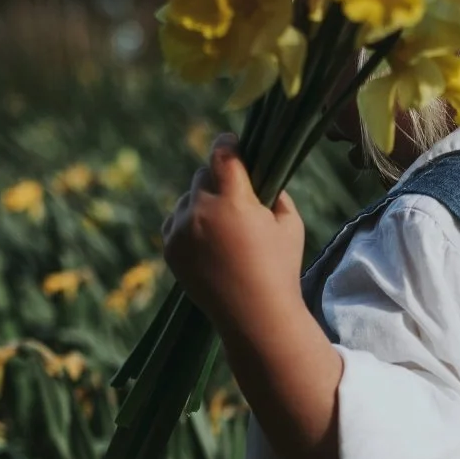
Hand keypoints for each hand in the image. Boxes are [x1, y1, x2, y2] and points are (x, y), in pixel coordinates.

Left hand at [162, 134, 304, 333]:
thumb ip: (275, 192)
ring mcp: (181, 231)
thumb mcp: (290, 223)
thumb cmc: (280, 268)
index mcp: (234, 202)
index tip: (232, 141)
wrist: (254, 316)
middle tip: (236, 194)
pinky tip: (210, 242)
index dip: (228, 143)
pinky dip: (189, 224)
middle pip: (203, 175)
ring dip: (202, 202)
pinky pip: (176, 221)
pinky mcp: (169, 248)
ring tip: (224, 227)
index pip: (222, 154)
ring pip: (187, 198)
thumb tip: (258, 174)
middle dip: (219, 178)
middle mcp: (201, 212)